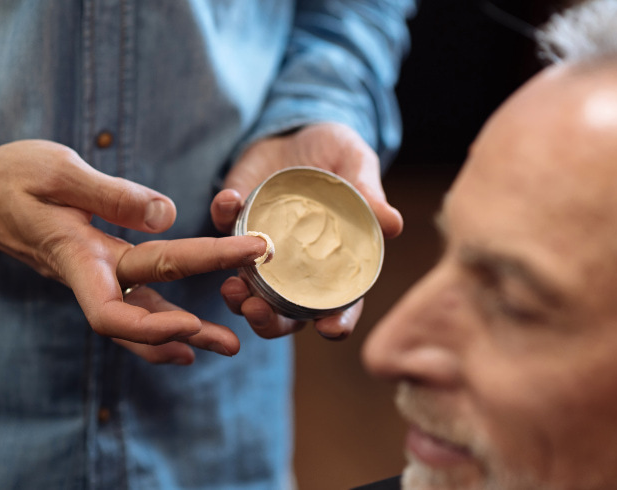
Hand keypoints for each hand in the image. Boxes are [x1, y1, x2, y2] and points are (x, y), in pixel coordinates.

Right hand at [0, 139, 268, 362]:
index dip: (158, 322)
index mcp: (76, 257)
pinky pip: (133, 303)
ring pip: (139, 319)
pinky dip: (161, 320)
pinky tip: (188, 329)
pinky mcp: (98, 269)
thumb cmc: (13, 178)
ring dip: (183, 335)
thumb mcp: (59, 172)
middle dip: (190, 330)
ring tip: (226, 345)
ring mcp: (93, 277)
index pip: (117, 308)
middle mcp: (87, 276)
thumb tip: (168, 215)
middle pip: (140, 316)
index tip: (199, 316)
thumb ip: (113, 195)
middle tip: (235, 343)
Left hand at [210, 122, 402, 339]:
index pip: (337, 306)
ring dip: (237, 294)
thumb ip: (369, 194)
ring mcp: (260, 248)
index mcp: (331, 263)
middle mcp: (293, 265)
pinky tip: (230, 201)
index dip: (337, 323)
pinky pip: (222, 226)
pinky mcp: (234, 221)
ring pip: (247, 288)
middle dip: (269, 320)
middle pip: (283, 312)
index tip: (329, 329)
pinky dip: (223, 216)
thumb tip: (394, 224)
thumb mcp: (357, 167)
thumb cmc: (337, 155)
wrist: (298, 129)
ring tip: (232, 286)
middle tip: (257, 310)